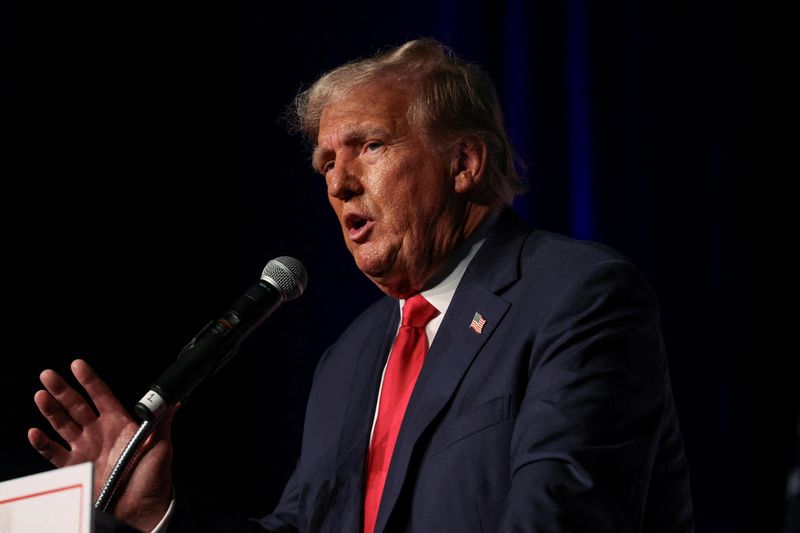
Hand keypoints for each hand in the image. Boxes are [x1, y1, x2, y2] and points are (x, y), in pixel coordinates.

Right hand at [28, 359, 174, 531]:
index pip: (102, 395)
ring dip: (50, 410)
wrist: (141, 509)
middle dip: (62, 390)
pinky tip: (36, 431)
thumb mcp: (161, 446)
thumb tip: (174, 400)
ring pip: (62, 425)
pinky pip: (53, 454)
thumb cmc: (153, 478)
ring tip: (41, 395)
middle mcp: (100, 433)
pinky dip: (42, 443)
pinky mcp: (74, 469)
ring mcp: (85, 450)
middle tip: (49, 375)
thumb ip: (162, 422)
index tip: (78, 364)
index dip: (89, 380)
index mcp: (120, 424)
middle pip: (77, 406)